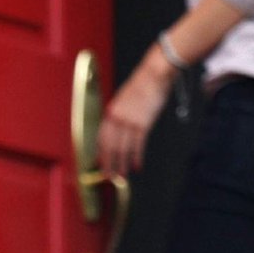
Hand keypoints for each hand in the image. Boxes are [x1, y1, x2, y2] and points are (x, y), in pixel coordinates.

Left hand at [97, 43, 174, 174]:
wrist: (153, 75)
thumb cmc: (142, 85)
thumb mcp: (126, 99)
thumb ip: (121, 113)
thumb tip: (120, 129)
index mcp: (111, 110)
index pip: (101, 137)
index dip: (100, 153)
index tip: (100, 164)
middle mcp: (117, 117)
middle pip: (110, 146)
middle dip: (109, 163)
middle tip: (109, 177)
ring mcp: (129, 121)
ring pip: (122, 149)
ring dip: (121, 165)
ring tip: (122, 177)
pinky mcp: (142, 124)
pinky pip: (137, 145)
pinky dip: (136, 157)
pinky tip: (136, 166)